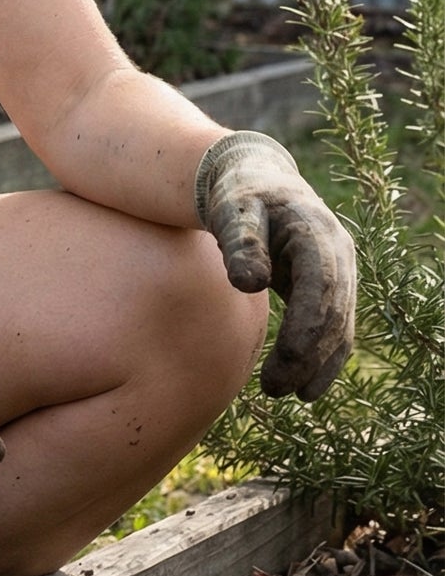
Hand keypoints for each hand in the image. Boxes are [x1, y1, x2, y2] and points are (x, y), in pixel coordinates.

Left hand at [195, 130, 355, 400]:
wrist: (257, 181)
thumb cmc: (239, 195)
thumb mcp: (232, 211)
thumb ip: (240, 243)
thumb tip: (250, 283)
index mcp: (315, 230)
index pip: (321, 283)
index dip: (309, 323)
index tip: (289, 358)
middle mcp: (339, 252)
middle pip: (333, 312)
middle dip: (308, 355)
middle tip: (272, 388)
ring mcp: (342, 271)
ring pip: (340, 327)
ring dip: (318, 365)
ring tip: (284, 394)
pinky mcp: (334, 288)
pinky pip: (337, 330)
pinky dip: (326, 361)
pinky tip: (306, 390)